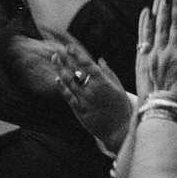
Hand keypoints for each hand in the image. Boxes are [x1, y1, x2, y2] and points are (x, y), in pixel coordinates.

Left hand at [47, 32, 132, 149]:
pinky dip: (62, 87)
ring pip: (69, 82)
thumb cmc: (122, 108)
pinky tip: (57, 80)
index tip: (69, 47)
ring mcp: (84, 100)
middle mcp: (92, 90)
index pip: (87, 65)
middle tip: (56, 50)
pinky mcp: (79, 111)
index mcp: (103, 83)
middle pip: (74, 71)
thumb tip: (100, 59)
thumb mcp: (119, 88)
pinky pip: (68, 97)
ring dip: (60, 70)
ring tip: (54, 60)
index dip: (77, 55)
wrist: (119, 131)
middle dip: (64, 59)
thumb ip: (109, 73)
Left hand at [136, 0, 176, 112]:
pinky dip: (145, 23)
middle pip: (173, 22)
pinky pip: (144, 36)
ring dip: (160, 8)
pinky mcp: (143, 59)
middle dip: (174, 3)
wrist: (164, 112)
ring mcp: (156, 53)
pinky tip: (146, 11)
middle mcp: (171, 51)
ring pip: (159, 25)